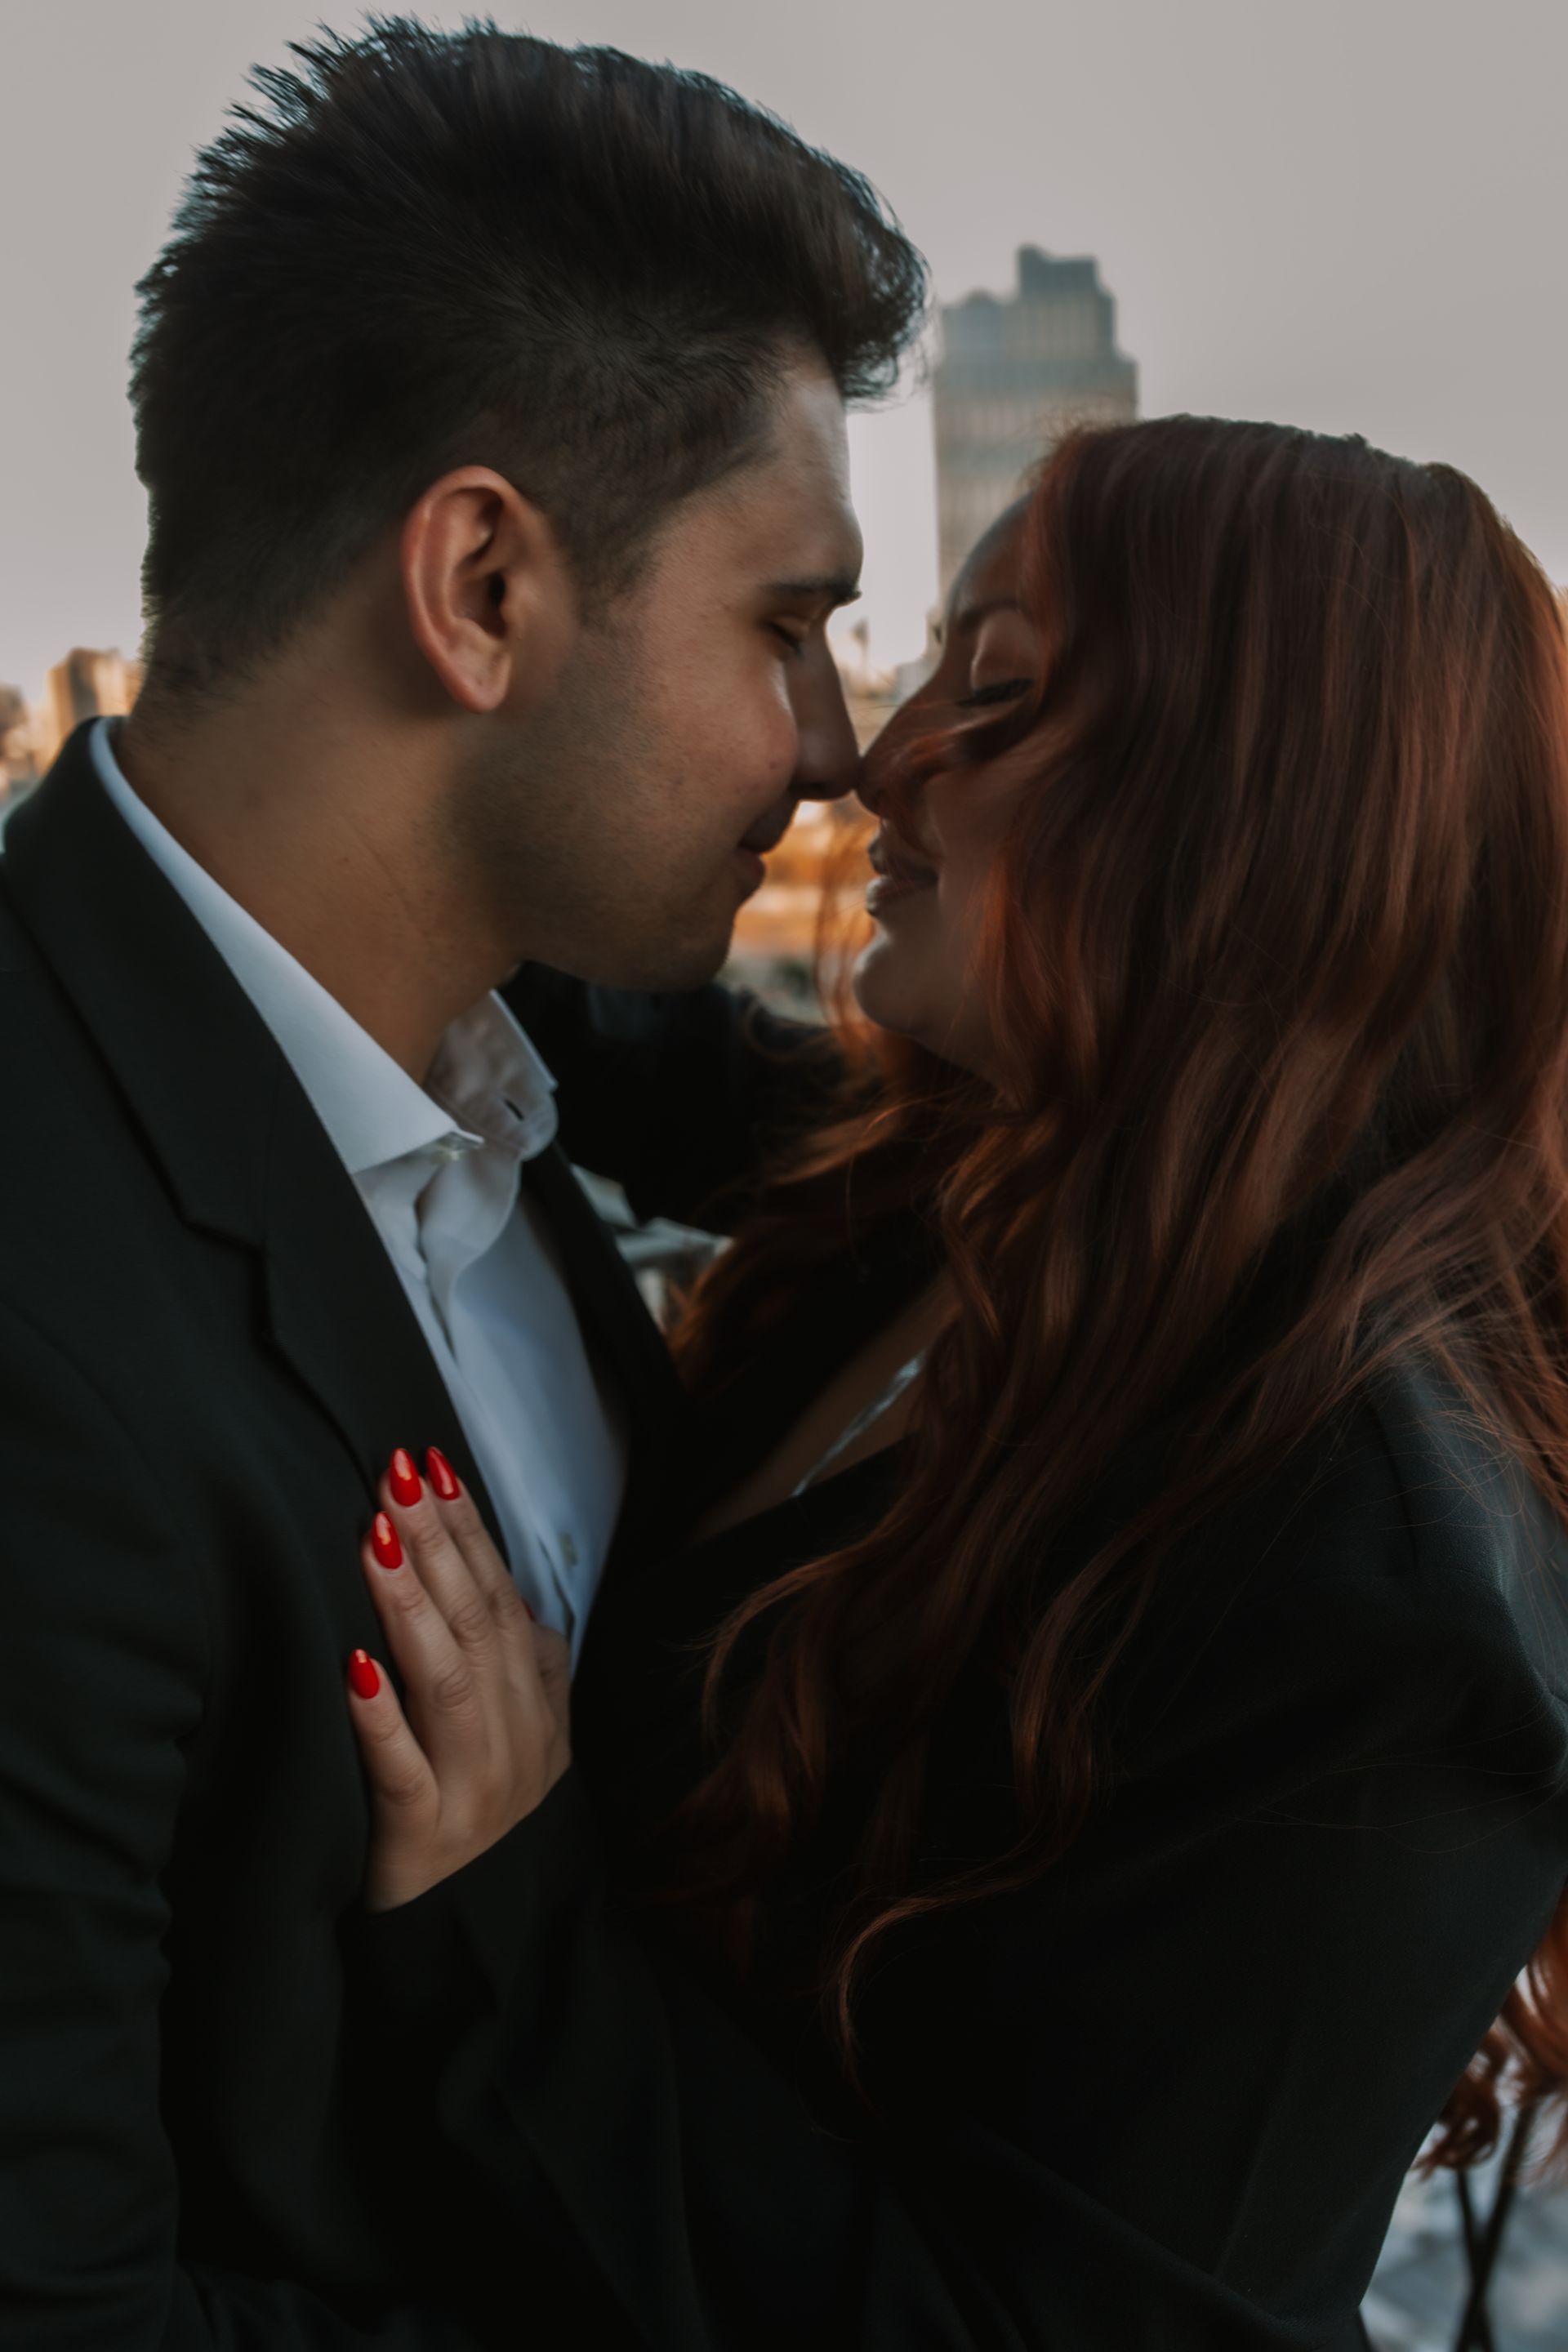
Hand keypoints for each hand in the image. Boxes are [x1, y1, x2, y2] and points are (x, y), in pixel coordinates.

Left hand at [345, 1447, 570, 1911]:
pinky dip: (379, 1719)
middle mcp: (514, 1738)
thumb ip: (526, 1667)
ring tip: (375, 1541)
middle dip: (436, 1543)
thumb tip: (514, 1593)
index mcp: (536, 1704)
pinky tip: (354, 1666)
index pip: (502, 1598)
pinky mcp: (424, 1836)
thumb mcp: (526, 1738)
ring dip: (411, 1605)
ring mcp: (474, 1788)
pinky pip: (402, 1770)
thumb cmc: (485, 1817)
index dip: (469, 1532)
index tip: (431, 1467)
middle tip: (397, 1477)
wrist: (483, 1937)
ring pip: (446, 1682)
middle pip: (476, 1624)